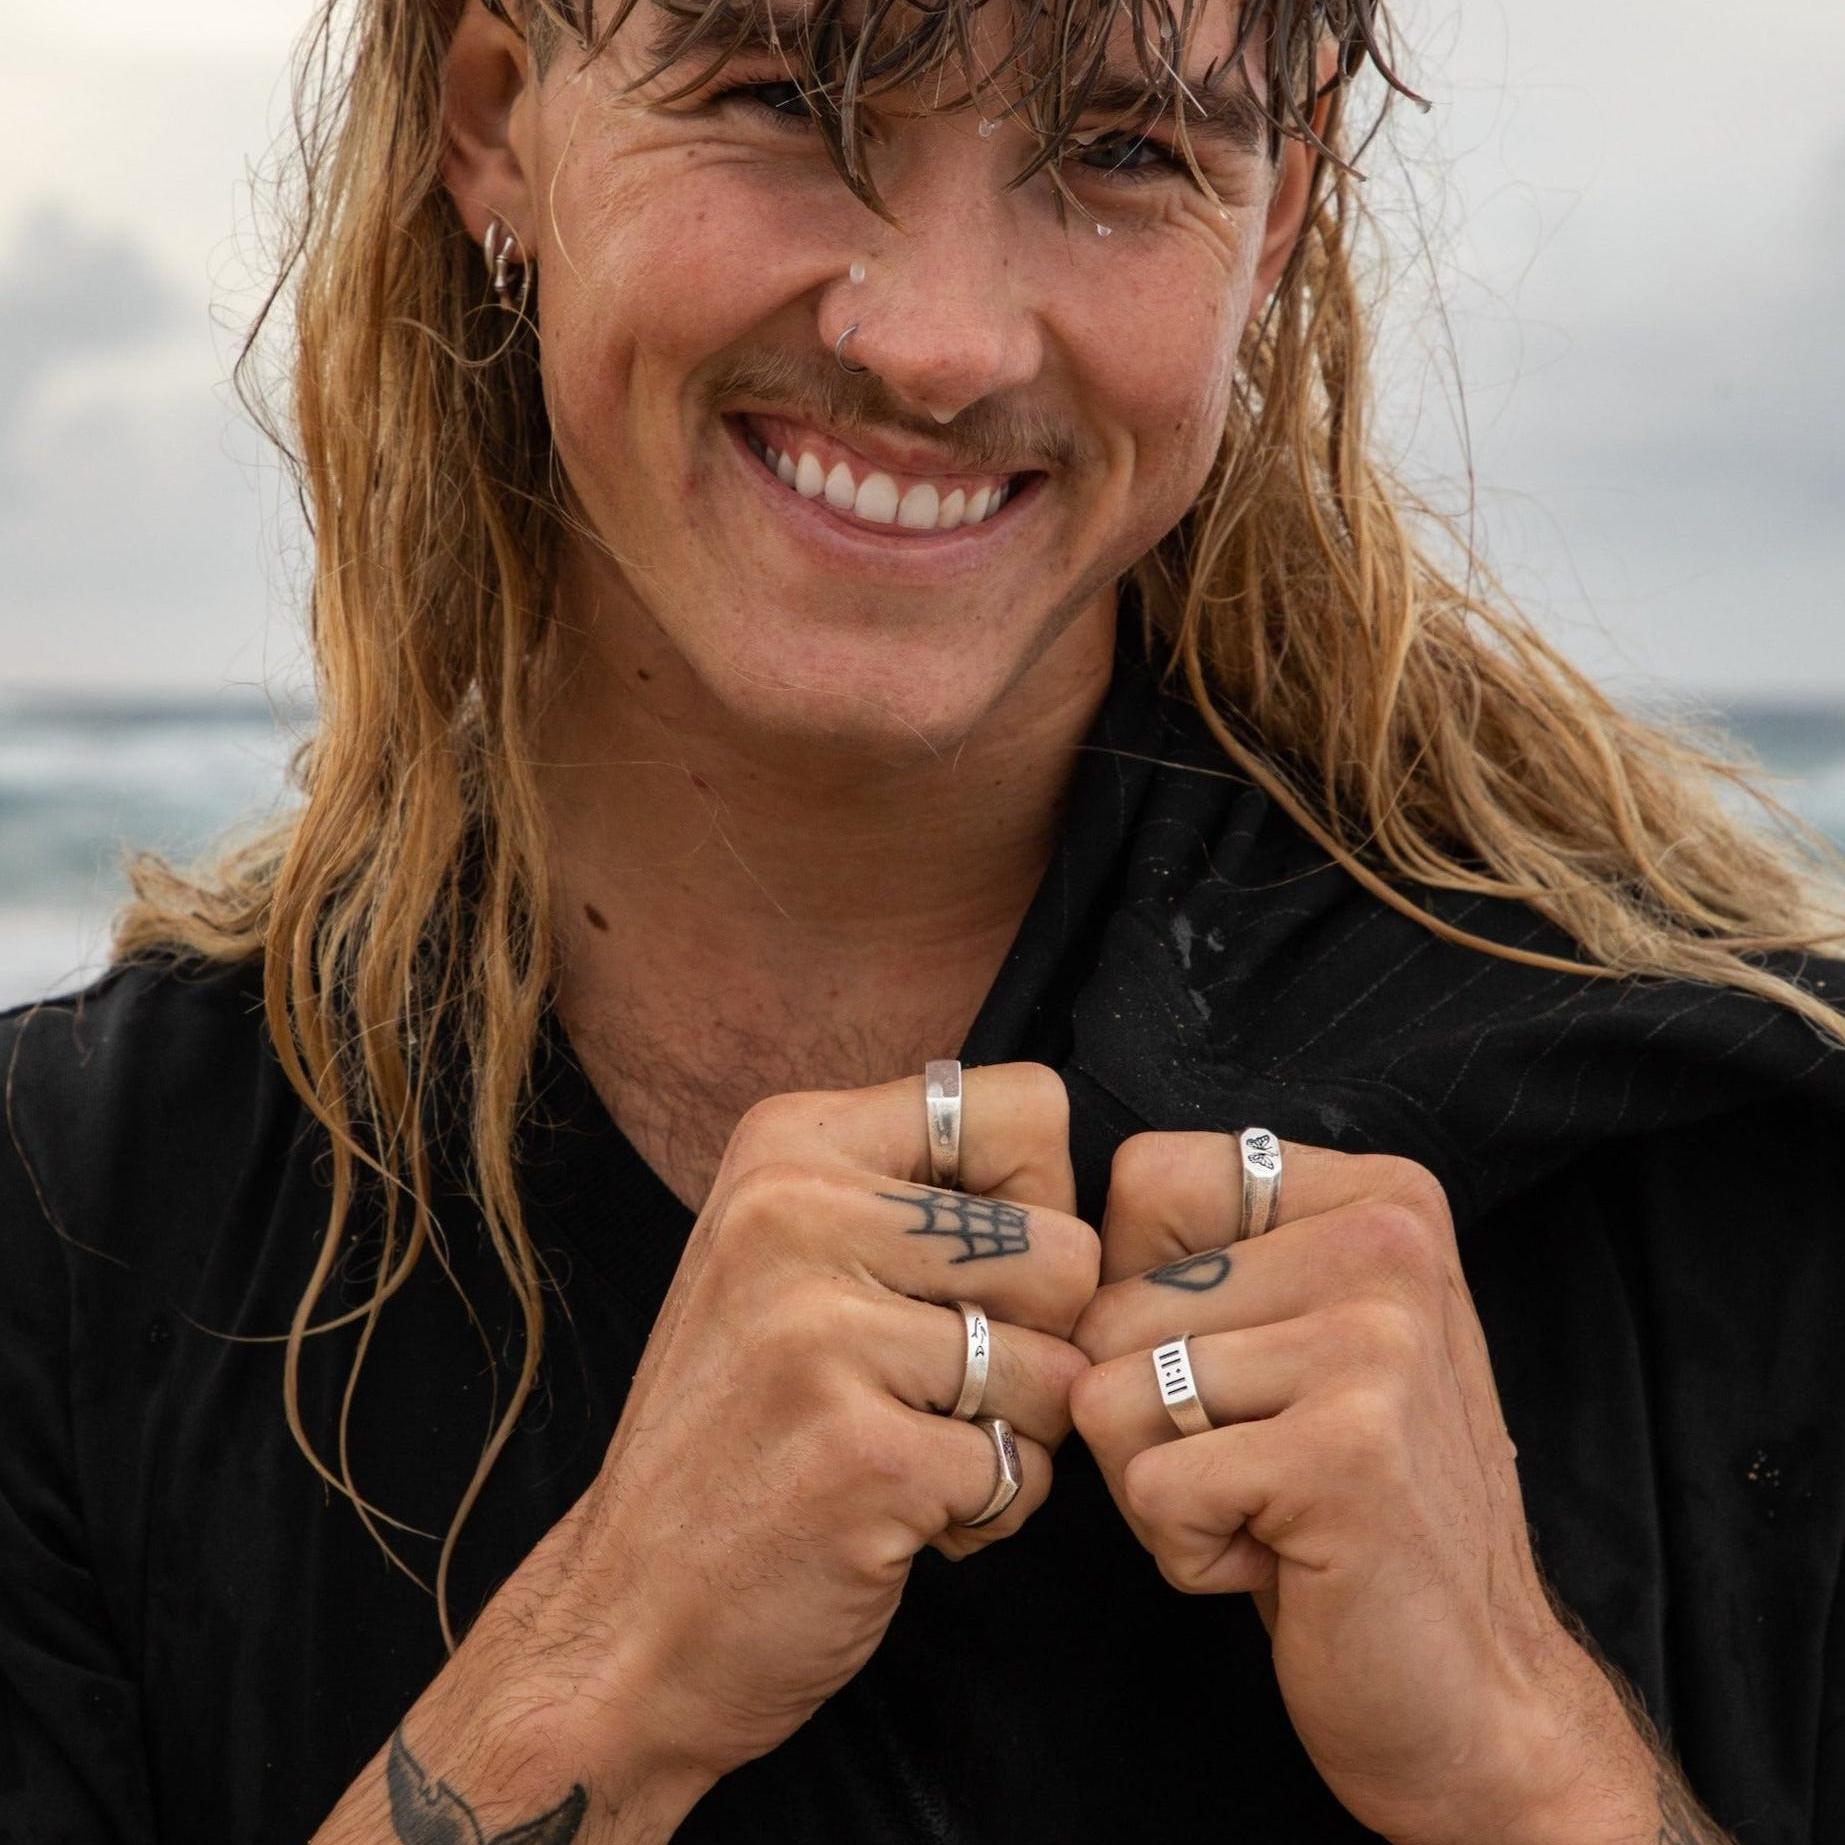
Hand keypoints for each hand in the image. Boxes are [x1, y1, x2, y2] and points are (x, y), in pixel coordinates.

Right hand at [509, 1062, 1094, 1790]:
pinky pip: (1026, 1467)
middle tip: (935, 1393)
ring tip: (912, 1452)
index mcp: (790, 1144)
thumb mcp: (786, 1255)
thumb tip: (1076, 1192)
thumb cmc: (739, 1435)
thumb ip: (911, 1198)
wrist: (628, 1618)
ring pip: (1058, 1366)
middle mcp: (796, 1215)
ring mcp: (821, 1334)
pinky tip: (900, 1515)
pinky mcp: (862, 1453)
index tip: (974, 1276)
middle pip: (1066, 1249)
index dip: (1042, 1207)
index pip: (1028, 1107)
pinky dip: (990, 1512)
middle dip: (1037, 1342)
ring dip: (1015, 1436)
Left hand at [1068, 1133, 1656, 1842]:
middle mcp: (1388, 1245)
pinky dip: (1188, 1551)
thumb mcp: (1296, 1338)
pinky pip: (1151, 1485)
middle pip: (1110, 1302)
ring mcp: (1375, 1343)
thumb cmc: (1349, 1510)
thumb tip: (1051, 1250)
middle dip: (1144, 1413)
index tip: (1225, 1366)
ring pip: (1111, 1394)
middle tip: (1260, 1467)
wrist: (1482, 1700)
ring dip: (1163, 1485)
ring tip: (1273, 1509)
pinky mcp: (1347, 1451)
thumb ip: (1202, 1259)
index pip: (1147, 1177)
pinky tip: (1286, 1561)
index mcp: (1380, 1199)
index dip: (1133, 1291)